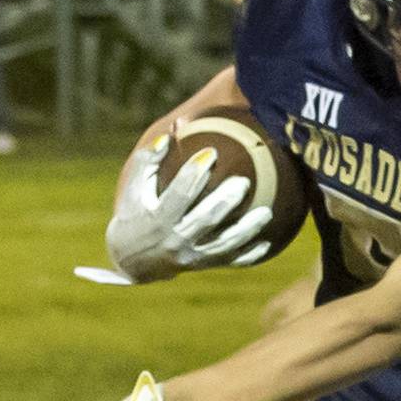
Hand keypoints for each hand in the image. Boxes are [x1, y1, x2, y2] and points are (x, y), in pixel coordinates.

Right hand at [105, 132, 274, 280]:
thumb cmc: (134, 212)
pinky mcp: (203, 265)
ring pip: (223, 245)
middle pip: (206, 220)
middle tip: (244, 182)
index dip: (194, 173)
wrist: (133, 261)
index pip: (179, 194)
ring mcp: (192, 256)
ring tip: (266, 213)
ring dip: (246, 230)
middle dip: (225, 201)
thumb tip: (169, 135)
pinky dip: (249, 256)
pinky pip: (229, 262)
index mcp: (158, 218)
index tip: (211, 152)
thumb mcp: (134, 187)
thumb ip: (147, 160)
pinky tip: (267, 243)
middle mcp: (176, 240)